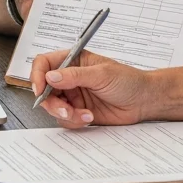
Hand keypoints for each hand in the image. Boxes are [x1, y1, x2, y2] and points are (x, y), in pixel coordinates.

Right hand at [30, 48, 151, 127]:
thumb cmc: (129, 80)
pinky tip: (90, 116)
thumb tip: (51, 76)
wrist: (144, 101)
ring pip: (53, 107)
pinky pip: (66, 119)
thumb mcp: (102, 74)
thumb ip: (75, 76)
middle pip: (45, 89)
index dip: (38, 76)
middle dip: (52, 103)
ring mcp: (73, 95)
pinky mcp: (78, 111)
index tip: (40, 90)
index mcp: (73, 61)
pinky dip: (75, 121)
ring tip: (84, 114)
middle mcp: (69, 78)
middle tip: (65, 110)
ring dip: (66, 114)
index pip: (44, 63)